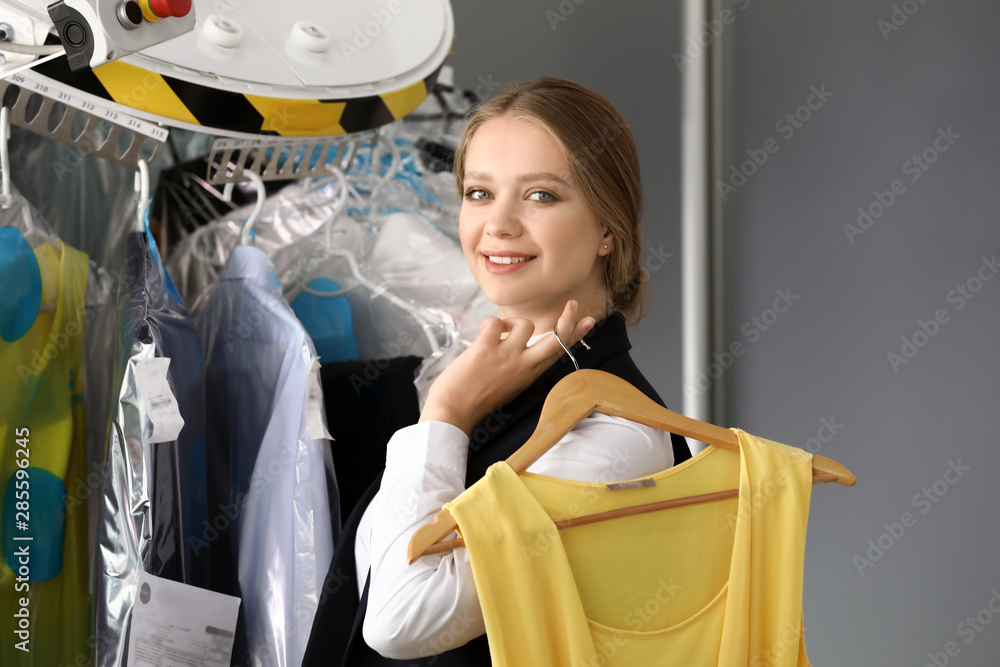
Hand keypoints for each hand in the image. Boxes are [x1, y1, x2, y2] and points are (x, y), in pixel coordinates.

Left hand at [419, 300, 595, 435]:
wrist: (452, 412)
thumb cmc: (476, 398)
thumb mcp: (508, 385)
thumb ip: (518, 364)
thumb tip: (515, 339)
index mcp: (530, 375)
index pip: (559, 352)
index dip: (575, 336)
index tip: (589, 321)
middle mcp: (524, 366)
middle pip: (556, 339)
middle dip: (568, 320)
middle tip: (573, 303)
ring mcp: (507, 356)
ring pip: (525, 324)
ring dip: (511, 324)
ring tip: (496, 337)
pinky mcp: (487, 348)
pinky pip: (494, 322)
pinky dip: (487, 325)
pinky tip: (480, 335)